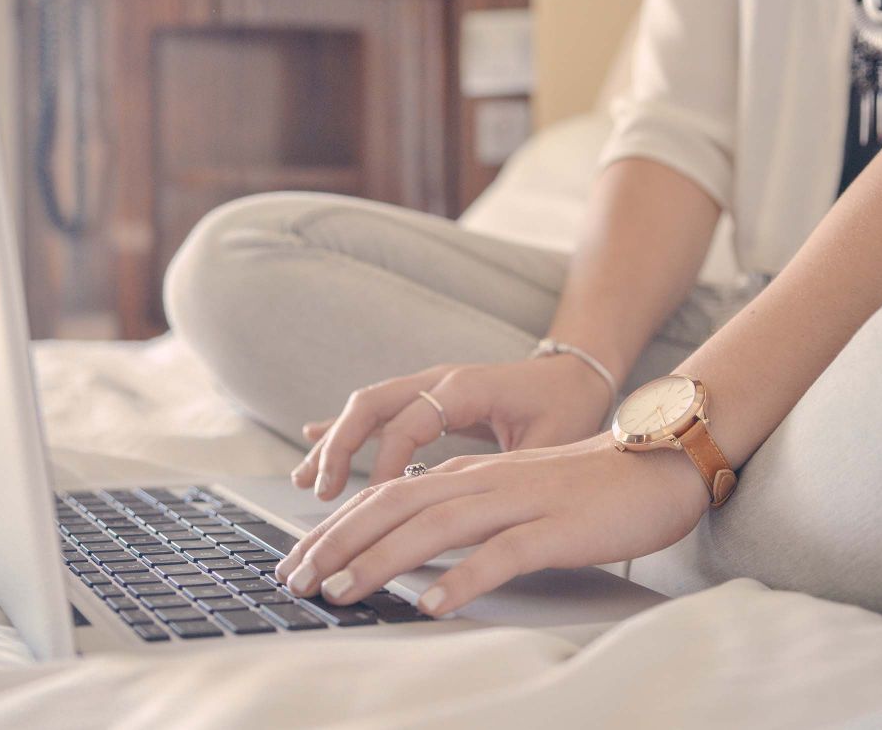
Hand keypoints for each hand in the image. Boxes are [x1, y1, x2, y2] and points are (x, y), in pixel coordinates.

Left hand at [276, 436, 709, 616]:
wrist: (659, 463)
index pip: (385, 497)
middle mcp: (484, 482)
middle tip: (295, 580)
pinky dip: (463, 579)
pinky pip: (502, 554)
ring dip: (380, 561)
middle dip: (336, 544)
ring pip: (434, 527)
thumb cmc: (586, 488)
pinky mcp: (556, 528)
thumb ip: (464, 511)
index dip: (335, 528)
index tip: (297, 562)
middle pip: (394, 507)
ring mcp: (520, 502)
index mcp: (469, 476)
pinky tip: (432, 604)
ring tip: (341, 592)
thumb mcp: (512, 494)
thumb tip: (410, 545)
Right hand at [292, 356, 613, 500]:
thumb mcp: (550, 440)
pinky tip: (313, 442)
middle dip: (340, 447)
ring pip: (367, 407)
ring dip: (334, 442)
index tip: (376, 501)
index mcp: (468, 387)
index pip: (411, 422)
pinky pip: (377, 410)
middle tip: (321, 492)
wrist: (576, 372)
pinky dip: (345, 429)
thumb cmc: (568, 407)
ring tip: (305, 482)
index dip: (388, 462)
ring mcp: (429, 385)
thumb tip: (476, 508)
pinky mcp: (426, 397)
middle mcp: (440, 379)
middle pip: (372, 404)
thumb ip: (512, 467)